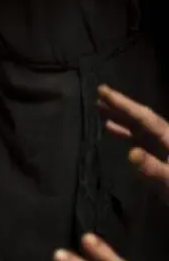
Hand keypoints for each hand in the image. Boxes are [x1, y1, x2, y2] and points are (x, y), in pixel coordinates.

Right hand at [98, 85, 168, 203]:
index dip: (123, 104)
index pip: (144, 117)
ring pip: (144, 133)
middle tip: (99, 96)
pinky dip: (133, 141)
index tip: (102, 91)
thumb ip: (153, 169)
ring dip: (124, 123)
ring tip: (103, 115)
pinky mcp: (167, 167)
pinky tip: (126, 143)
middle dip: (122, 109)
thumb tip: (131, 152)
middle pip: (144, 121)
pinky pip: (146, 147)